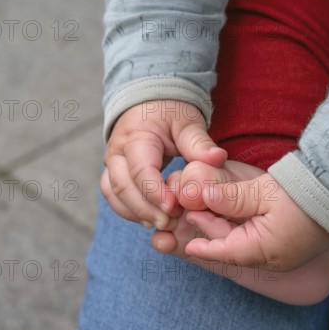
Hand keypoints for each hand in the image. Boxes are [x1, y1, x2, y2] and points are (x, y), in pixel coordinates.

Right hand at [101, 100, 226, 229]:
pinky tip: (153, 220)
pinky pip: (115, 198)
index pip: (140, 171)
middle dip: (145, 209)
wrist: (150, 104)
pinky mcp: (113, 174)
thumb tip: (217, 158)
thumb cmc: (170, 112)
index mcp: (135, 138)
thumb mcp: (187, 122)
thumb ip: (199, 142)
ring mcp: (111, 164)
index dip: (155, 192)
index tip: (174, 208)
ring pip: (114, 196)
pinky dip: (131, 212)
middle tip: (170, 223)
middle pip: (122, 187)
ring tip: (163, 225)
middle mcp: (117, 152)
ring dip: (136, 214)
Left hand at [160, 161, 328, 270]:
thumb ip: (231, 197)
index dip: (206, 247)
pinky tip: (239, 216)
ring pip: (249, 245)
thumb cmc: (305, 193)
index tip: (189, 245)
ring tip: (212, 213)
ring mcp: (287, 253)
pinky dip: (246, 230)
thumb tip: (201, 197)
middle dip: (215, 235)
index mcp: (266, 250)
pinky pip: (263, 242)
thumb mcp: (263, 193)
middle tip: (195, 215)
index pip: (227, 252)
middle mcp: (276, 257)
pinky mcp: (295, 243)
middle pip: (236, 249)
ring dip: (230, 231)